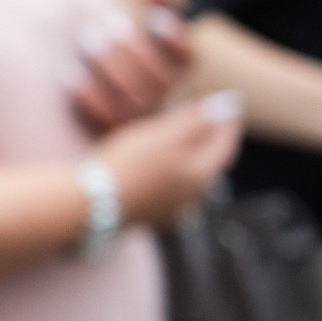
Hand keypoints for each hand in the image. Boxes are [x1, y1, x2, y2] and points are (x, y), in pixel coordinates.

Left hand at [69, 8, 191, 133]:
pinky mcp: (118, 136)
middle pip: (159, 79)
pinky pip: (106, 120)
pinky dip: (89, 95)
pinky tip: (72, 75)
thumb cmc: (132, 60)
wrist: (115, 120)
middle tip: (106, 24)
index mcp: (177, 72)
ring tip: (88, 38)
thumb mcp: (145, 32)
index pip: (188, 57)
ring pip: (136, 100)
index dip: (174, 39)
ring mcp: (143, 121)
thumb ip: (156, 0)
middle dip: (132, 50)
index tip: (152, 17)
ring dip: (111, 67)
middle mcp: (166, 98)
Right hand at [96, 92, 242, 228]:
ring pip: (188, 180)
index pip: (224, 147)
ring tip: (181, 142)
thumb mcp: (164, 136)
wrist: (90, 202)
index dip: (227, 125)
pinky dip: (171, 175)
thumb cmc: (129, 164)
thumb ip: (197, 120)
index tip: (230, 106)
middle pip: (207, 164)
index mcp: (201, 177)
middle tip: (207, 120)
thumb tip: (229, 105)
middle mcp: (192, 198)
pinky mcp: (149, 215)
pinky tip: (160, 172)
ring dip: (189, 159)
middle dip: (209, 141)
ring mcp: (171, 210)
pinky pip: (169, 192)